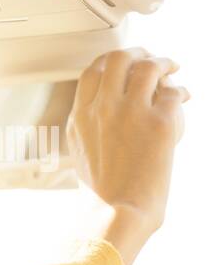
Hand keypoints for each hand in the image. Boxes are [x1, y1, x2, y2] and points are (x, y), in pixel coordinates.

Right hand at [67, 47, 190, 264]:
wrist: (117, 211)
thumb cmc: (102, 192)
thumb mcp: (82, 153)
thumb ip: (90, 125)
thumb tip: (107, 109)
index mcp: (80, 118)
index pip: (91, 72)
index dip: (109, 61)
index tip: (122, 62)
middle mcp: (101, 109)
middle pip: (117, 59)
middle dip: (137, 53)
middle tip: (149, 58)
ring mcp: (130, 113)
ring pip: (148, 67)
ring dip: (164, 63)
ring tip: (172, 69)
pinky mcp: (159, 122)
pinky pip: (174, 93)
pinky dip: (180, 93)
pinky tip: (184, 97)